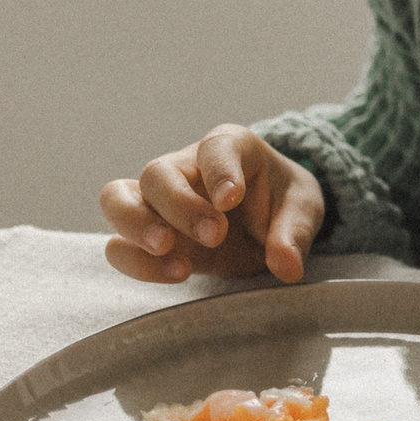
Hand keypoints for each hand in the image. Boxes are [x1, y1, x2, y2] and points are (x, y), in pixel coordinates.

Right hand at [100, 124, 322, 283]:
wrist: (266, 223)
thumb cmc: (282, 202)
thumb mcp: (302, 209)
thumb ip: (294, 233)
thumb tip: (286, 265)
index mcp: (231, 147)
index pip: (216, 146)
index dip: (220, 170)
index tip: (230, 200)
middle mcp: (187, 168)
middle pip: (157, 172)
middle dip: (179, 206)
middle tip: (214, 236)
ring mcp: (160, 201)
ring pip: (117, 198)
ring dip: (136, 227)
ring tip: (169, 252)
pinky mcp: (147, 235)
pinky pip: (118, 243)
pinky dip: (135, 261)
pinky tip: (175, 273)